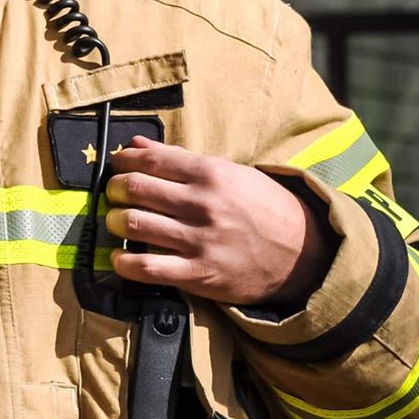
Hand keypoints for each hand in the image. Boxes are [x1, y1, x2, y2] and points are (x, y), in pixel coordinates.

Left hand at [104, 138, 331, 308]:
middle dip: (115, 190)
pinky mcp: (198, 274)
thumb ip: (180, 160)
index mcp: (211, 175)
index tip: (118, 166)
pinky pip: (146, 268)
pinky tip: (121, 259)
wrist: (304, 255)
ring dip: (115, 222)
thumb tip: (137, 144)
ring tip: (119, 223)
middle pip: (133, 189)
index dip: (123, 162)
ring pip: (132, 224)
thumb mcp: (230, 174)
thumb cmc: (264, 209)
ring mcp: (199, 241)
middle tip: (116, 195)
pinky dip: (124, 263)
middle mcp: (202, 205)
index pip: (149, 160)